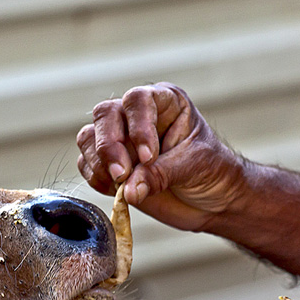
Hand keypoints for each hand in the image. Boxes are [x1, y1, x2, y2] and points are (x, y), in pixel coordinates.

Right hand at [76, 83, 247, 230]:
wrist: (213, 200)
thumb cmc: (212, 172)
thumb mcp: (193, 167)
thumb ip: (160, 175)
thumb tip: (128, 190)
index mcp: (165, 102)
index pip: (138, 100)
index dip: (138, 126)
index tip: (148, 157)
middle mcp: (138, 115)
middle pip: (106, 114)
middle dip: (110, 146)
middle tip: (123, 174)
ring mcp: (121, 138)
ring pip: (89, 137)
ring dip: (99, 163)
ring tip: (121, 185)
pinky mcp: (109, 163)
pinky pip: (87, 164)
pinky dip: (96, 179)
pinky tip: (117, 191)